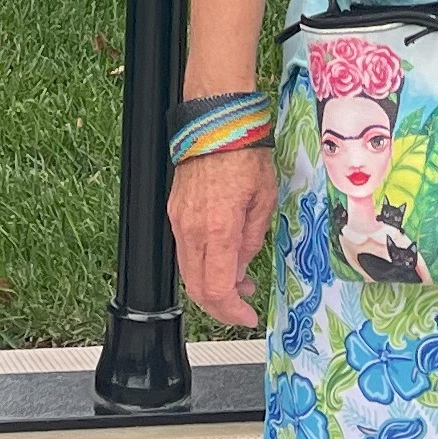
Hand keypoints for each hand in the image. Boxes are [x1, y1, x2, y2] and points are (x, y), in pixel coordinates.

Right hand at [171, 143, 277, 327]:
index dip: (232, 311)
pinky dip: (202, 265)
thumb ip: (251, 240)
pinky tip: (223, 259)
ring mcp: (178, 221)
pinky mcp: (174, 213)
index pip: (216, 289)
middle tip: (243, 305)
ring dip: (211, 285)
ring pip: (188, 272)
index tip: (247, 317)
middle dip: (220, 305)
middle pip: (196, 288)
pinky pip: (185, 252)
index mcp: (218, 228)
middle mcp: (191, 229)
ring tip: (239, 280)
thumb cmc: (243, 152)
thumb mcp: (263, 200)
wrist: (215, 122)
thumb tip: (242, 268)